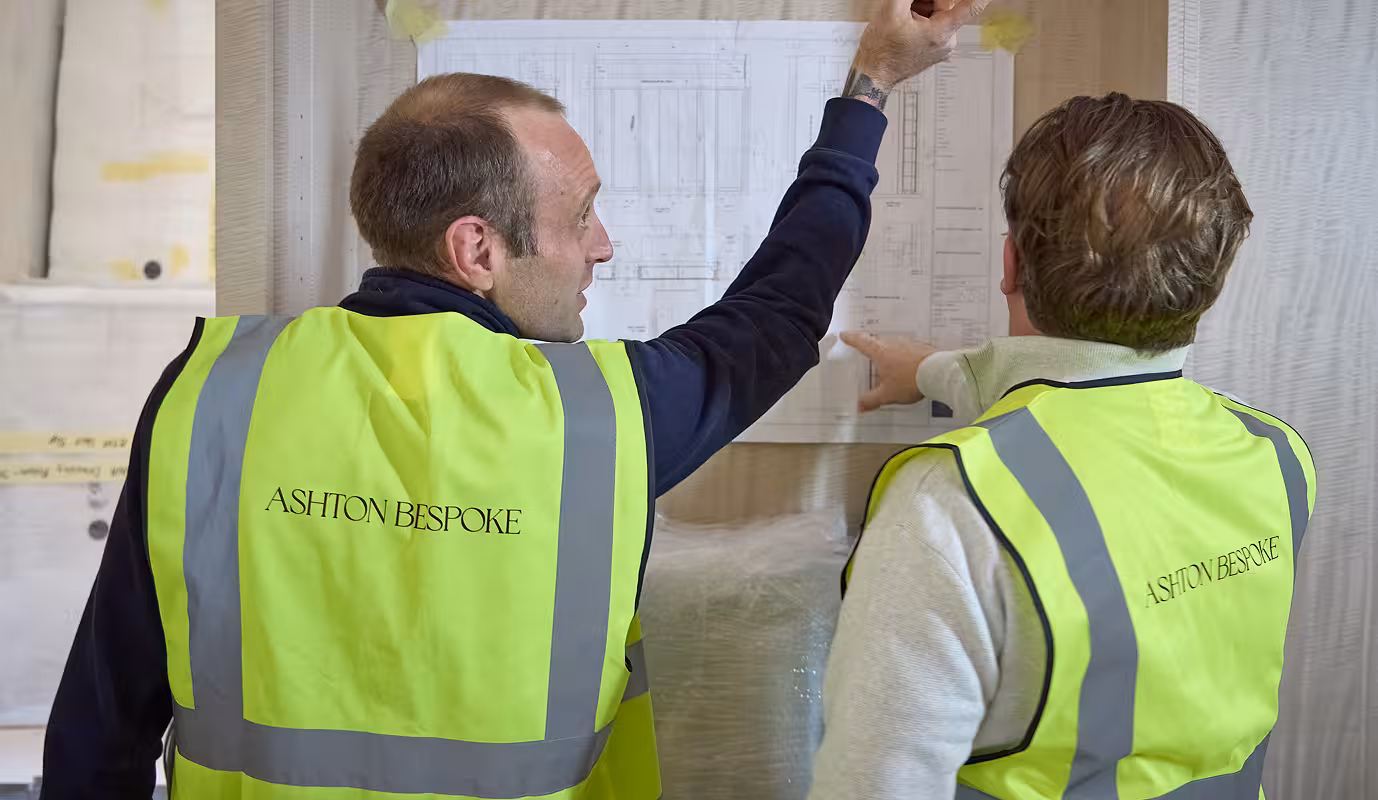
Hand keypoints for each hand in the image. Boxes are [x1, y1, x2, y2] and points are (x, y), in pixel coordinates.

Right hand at [841, 331, 936, 411]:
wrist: (938, 373)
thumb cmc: (910, 381)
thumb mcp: (887, 395)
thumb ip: (872, 400)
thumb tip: (860, 406)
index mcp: (880, 353)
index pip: (861, 342)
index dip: (851, 339)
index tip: (845, 335)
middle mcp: (893, 344)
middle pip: (878, 342)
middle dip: (871, 345)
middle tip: (867, 349)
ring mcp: (909, 344)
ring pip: (894, 345)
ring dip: (890, 351)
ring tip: (889, 362)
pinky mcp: (922, 347)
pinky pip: (909, 349)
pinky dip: (905, 355)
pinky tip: (908, 365)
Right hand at [844, 0, 989, 108]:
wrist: (873, 75)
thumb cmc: (881, 52)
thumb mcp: (892, 11)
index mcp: (941, 33)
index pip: (971, 7)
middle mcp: (946, 42)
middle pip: (945, 7)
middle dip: (927, 0)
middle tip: (909, 3)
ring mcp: (941, 48)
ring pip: (937, 15)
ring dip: (922, 9)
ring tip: (903, 16)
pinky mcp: (934, 51)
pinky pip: (932, 27)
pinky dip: (921, 19)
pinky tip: (905, 23)